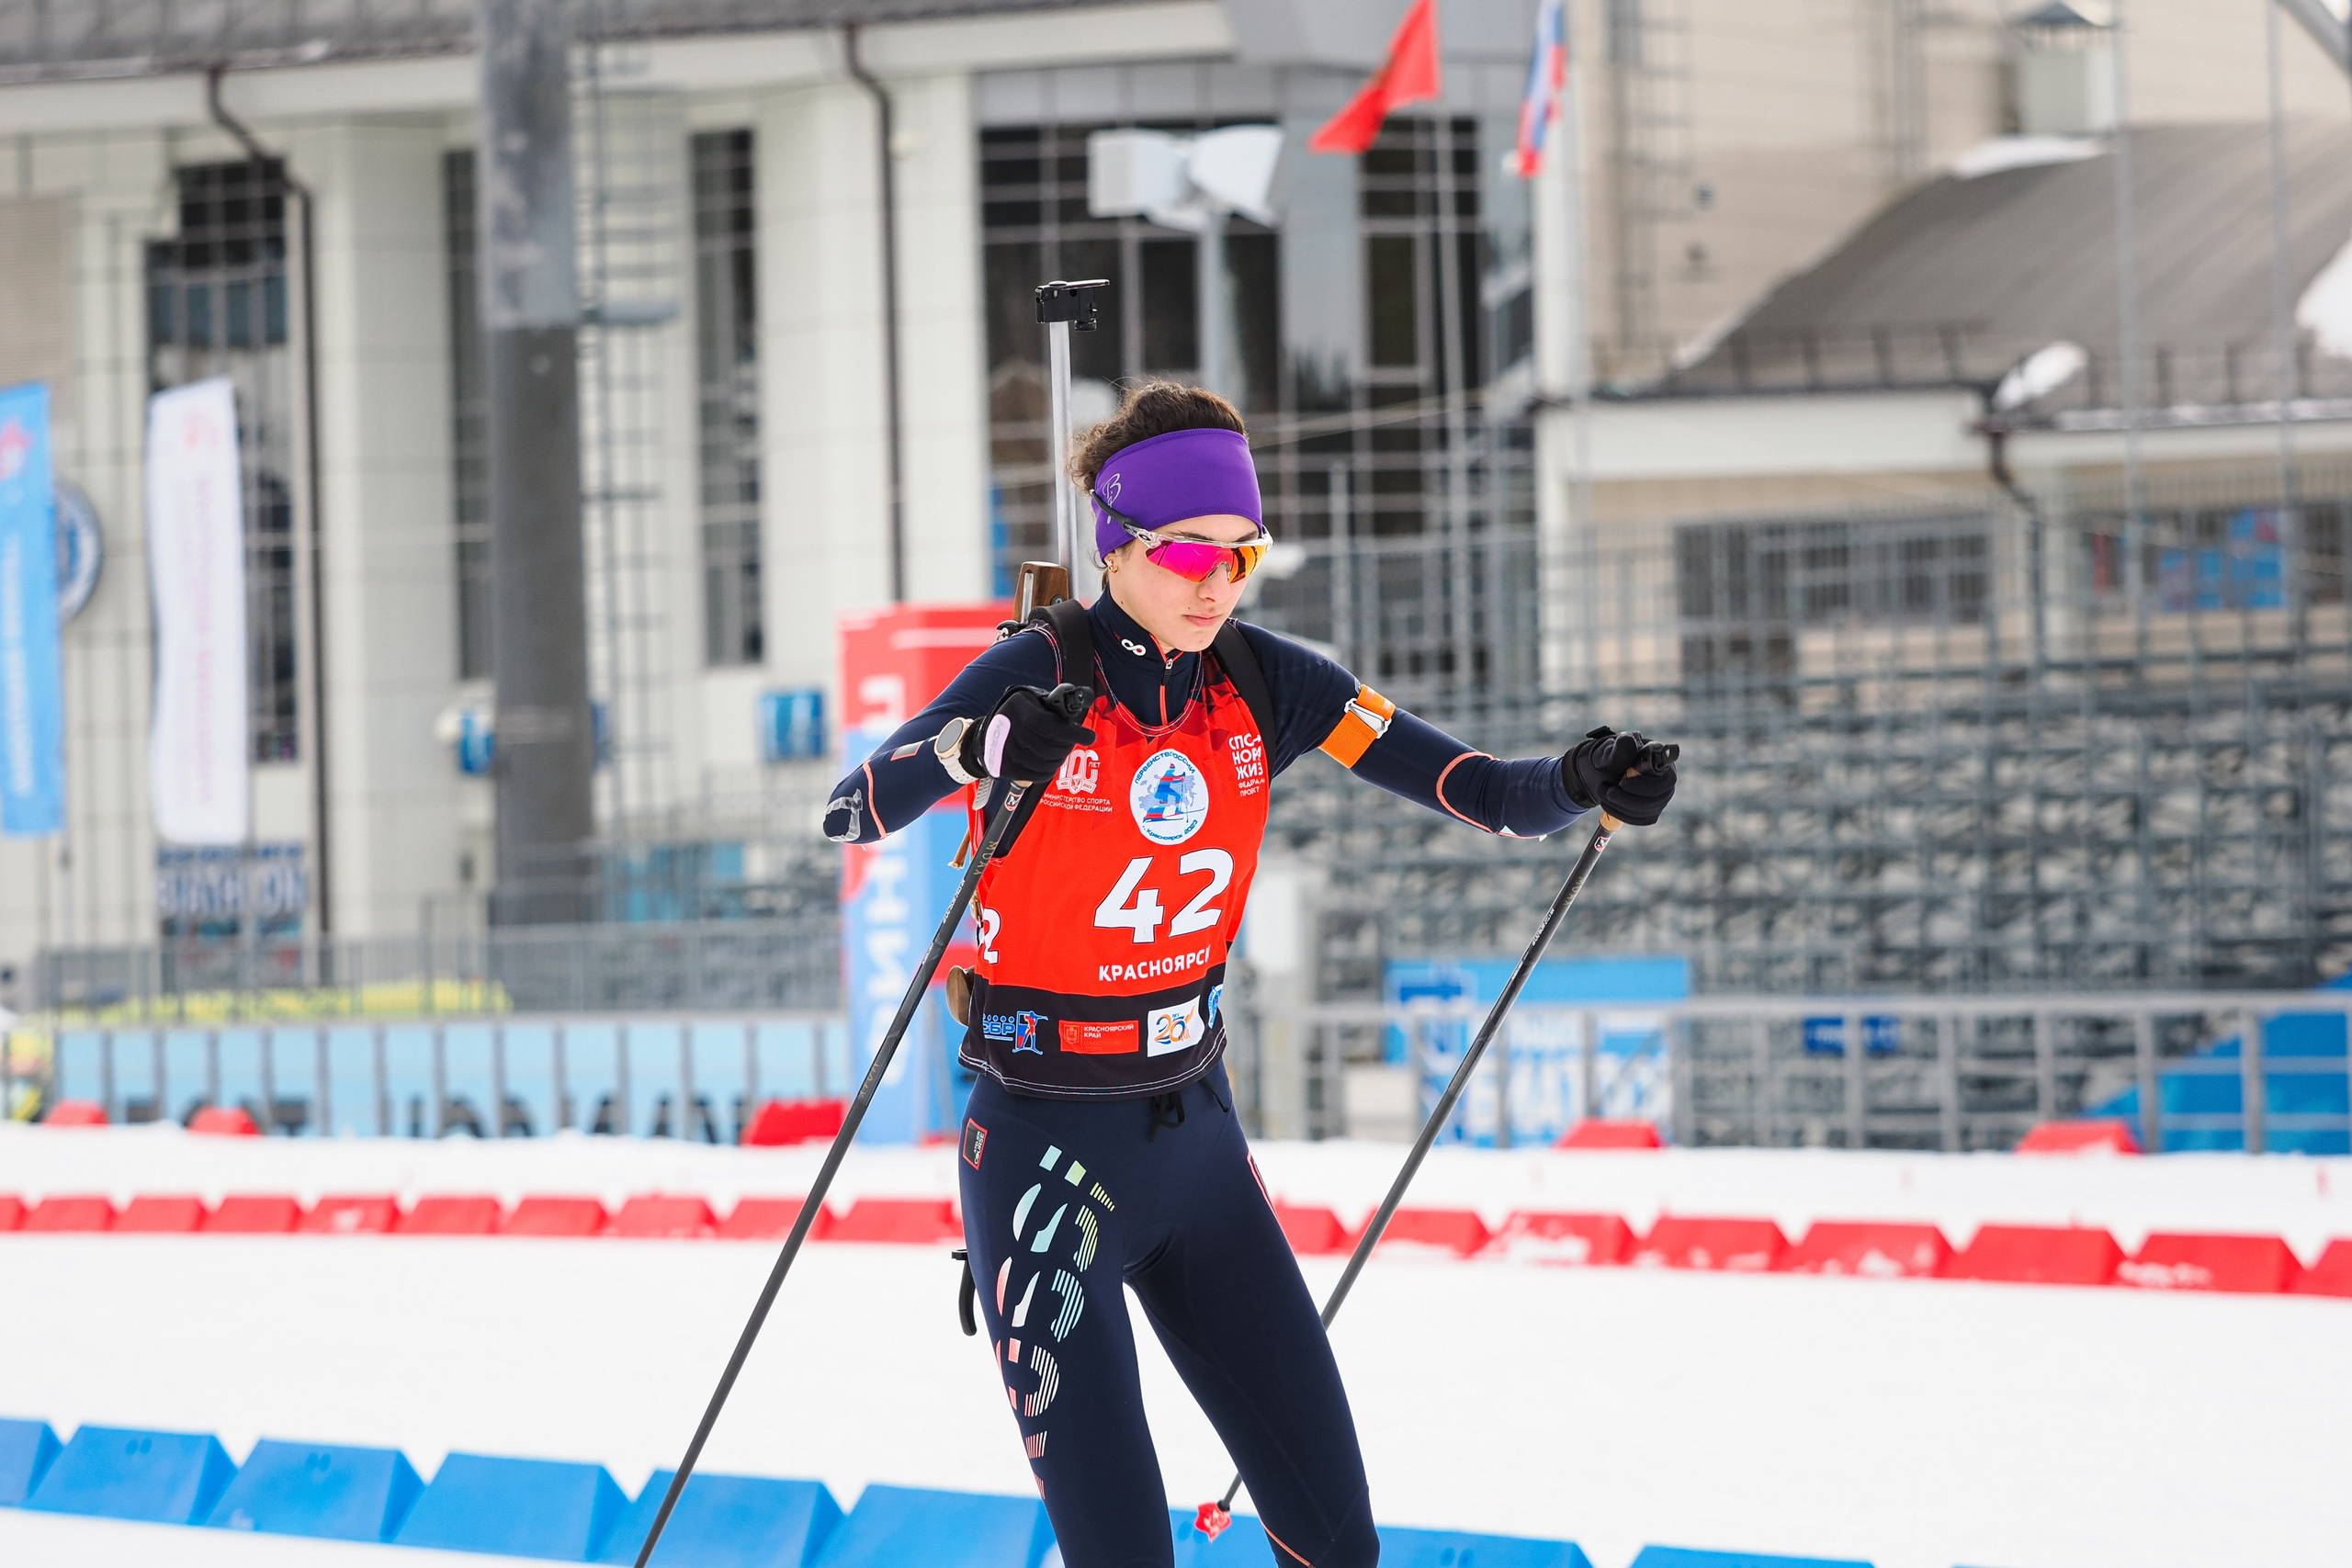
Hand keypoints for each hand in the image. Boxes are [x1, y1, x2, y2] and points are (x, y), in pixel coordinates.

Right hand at [963, 683, 1096, 782]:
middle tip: (1074, 741)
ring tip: (1062, 750)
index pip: (1049, 726)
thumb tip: (1083, 700)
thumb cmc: (1020, 713)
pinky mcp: (1005, 768)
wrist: (989, 732)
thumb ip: (1055, 703)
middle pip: (1050, 747)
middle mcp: (1008, 730)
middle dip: (1069, 745)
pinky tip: (1052, 761)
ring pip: (1047, 763)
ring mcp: (1005, 752)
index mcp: (1018, 708)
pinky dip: (1050, 769)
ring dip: (1061, 758)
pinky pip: (1038, 775)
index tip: (1089, 736)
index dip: (1073, 733)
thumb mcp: (1033, 699)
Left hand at [1562, 726, 1678, 825]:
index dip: (1645, 786)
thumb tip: (1627, 740)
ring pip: (1648, 811)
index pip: (1667, 780)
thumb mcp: (1611, 750)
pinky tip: (1608, 804)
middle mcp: (1666, 780)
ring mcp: (1660, 796)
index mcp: (1661, 760)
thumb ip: (1619, 748)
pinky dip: (1621, 814)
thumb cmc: (1609, 757)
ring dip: (1620, 806)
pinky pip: (1641, 819)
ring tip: (1602, 792)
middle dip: (1627, 799)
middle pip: (1657, 800)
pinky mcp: (1652, 810)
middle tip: (1606, 790)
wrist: (1601, 771)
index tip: (1622, 783)